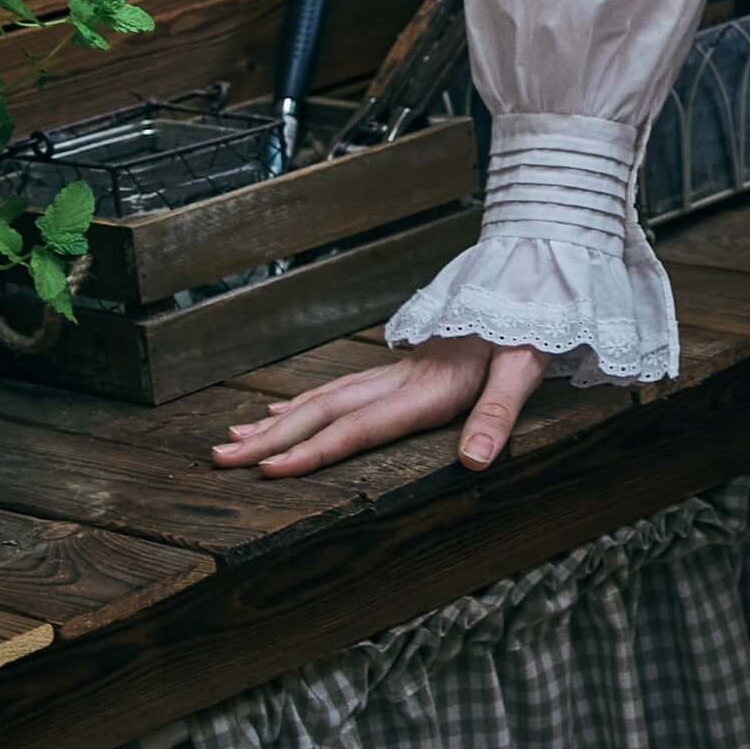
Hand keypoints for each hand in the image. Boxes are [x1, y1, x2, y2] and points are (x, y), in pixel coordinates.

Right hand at [209, 334, 550, 476]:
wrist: (529, 280)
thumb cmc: (528, 330)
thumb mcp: (523, 372)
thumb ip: (496, 416)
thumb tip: (473, 462)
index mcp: (425, 390)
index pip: (358, 427)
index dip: (313, 450)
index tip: (267, 468)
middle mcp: (400, 380)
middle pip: (324, 412)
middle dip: (270, 438)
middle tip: (220, 458)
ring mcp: (397, 372)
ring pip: (324, 398)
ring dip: (277, 422)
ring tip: (232, 440)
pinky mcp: (403, 368)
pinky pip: (341, 388)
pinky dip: (304, 404)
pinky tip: (283, 411)